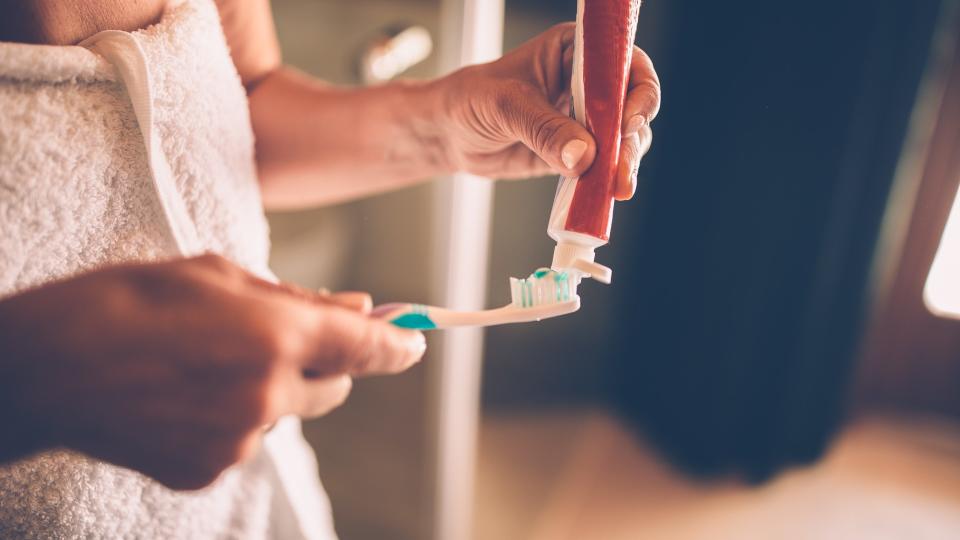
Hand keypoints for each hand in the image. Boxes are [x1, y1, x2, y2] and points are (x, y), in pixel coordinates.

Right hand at [0, 254, 424, 489]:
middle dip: (323, 364)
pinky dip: (230, 418)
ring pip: (284, 413)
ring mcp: (240, 440)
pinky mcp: (209, 470)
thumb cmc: (126, 302)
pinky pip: (244, 439)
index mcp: (276, 335)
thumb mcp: (214, 274)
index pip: (366, 348)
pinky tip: (182, 396)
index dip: (397, 346)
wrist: (44, 368)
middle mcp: (269, 394)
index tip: (413, 344)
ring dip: (267, 389)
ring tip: (202, 363)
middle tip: (280, 340)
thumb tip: (354, 306)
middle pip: (335, 389)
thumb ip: (293, 296)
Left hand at [434, 23, 660, 199]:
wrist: (449, 134)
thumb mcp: (505, 106)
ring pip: (623, 140)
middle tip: (621, 168)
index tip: (627, 122)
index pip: (623, 63)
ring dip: (624, 164)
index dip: (635, 91)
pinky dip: (605, 181)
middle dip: (631, 138)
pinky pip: (602, 166)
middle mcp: (588, 82)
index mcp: (575, 51)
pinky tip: (603, 195)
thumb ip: (544, 129)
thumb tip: (584, 156)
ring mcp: (585, 119)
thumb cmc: (470, 101)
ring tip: (617, 187)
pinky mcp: (578, 152)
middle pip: (631, 106)